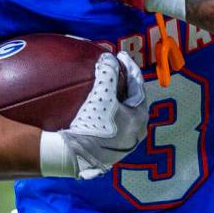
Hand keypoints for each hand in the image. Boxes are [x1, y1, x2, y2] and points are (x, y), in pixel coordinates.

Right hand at [41, 52, 148, 178]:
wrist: (73, 156)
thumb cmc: (92, 124)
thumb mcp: (102, 94)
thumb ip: (108, 72)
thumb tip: (108, 58)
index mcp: (139, 118)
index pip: (138, 86)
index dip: (129, 67)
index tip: (120, 55)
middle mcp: (136, 132)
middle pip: (132, 100)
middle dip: (124, 83)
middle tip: (116, 69)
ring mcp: (123, 143)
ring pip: (122, 113)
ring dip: (115, 97)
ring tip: (105, 85)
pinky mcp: (108, 149)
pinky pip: (111, 123)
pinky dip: (106, 109)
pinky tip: (93, 105)